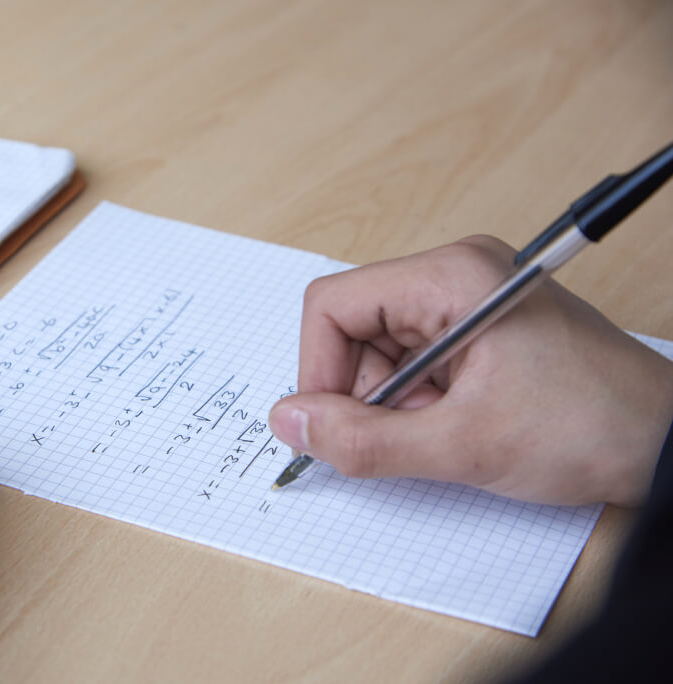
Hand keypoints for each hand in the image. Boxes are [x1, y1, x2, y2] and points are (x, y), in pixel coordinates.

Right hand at [269, 236, 672, 506]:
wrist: (667, 445)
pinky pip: (410, 367)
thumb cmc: (590, 426)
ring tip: (446, 432)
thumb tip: (288, 423)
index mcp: (450, 276)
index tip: (329, 426)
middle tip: (407, 436)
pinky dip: (417, 406)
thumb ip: (364, 440)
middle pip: (352, 330)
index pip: (333, 305)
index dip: (317, 368)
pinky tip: (457, 426)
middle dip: (363, 394)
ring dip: (392, 405)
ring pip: (377, 355)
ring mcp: (463, 304)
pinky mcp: (473, 333)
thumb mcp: (465, 444)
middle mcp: (452, 278)